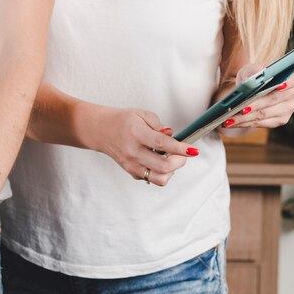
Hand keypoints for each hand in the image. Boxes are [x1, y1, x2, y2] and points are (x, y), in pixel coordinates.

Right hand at [79, 104, 198, 186]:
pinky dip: (161, 172)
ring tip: (171, 159)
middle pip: (163, 166)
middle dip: (180, 161)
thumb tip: (172, 136)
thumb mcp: (141, 114)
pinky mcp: (131, 172)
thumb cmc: (122, 121)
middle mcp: (133, 152)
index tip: (193, 150)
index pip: (162, 144)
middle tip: (184, 153)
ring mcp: (131, 164)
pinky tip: (158, 160)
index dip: (180, 148)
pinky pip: (151, 178)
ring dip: (172, 171)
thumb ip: (159, 125)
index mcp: (136, 134)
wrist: (100, 130)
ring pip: (159, 178)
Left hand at [219, 64, 293, 132]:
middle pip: (273, 99)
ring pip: (265, 114)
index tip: (278, 85)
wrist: (252, 88)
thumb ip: (252, 72)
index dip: (287, 82)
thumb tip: (249, 81)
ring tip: (229, 119)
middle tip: (240, 108)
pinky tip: (233, 122)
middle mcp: (293, 92)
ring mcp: (288, 108)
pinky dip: (245, 123)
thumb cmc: (254, 76)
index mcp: (292, 76)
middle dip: (255, 105)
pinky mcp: (281, 120)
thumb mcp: (251, 70)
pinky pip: (261, 123)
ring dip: (245, 118)